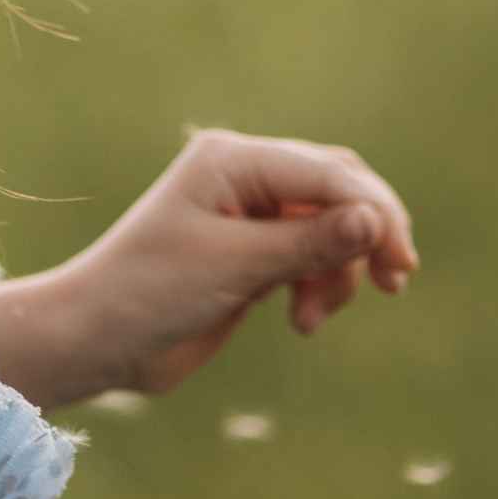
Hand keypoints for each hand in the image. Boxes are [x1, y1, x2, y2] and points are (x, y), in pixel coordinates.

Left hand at [0, 129, 417, 411]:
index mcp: (233, 159)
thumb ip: (309, 242)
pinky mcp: (250, 253)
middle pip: (338, 188)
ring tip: (312, 318)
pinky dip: (319, 285)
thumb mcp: (236, 267)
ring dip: (338, 272)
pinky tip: (303, 321)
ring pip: (330, 227)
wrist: (98, 339)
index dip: (375, 212)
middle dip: (368, 233)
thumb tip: (376, 220)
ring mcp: (247, 214)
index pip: (328, 172)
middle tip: (393, 282)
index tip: (400, 265)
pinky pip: (310, 255)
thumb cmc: (151, 292)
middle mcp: (243, 176)